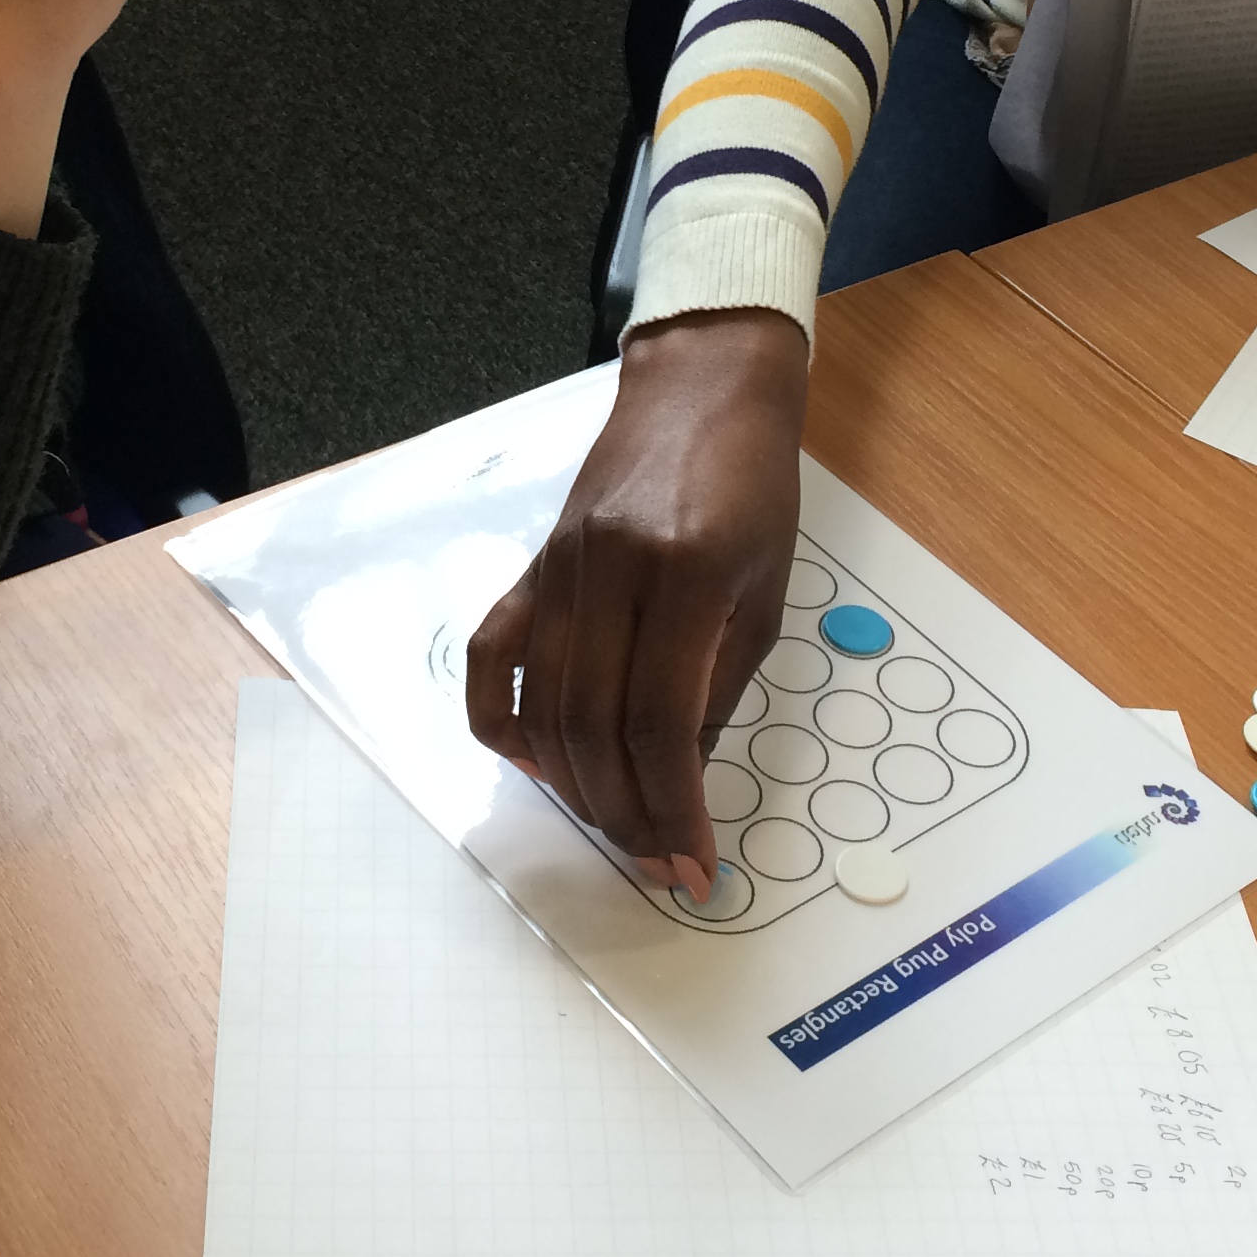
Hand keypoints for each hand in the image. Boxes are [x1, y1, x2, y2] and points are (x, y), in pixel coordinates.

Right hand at [467, 308, 808, 896]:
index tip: (694, 866)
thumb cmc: (753, 490)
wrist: (702, 390)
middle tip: (657, 860)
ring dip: (576, 786)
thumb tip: (680, 781)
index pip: (660, 724)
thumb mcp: (765, 593)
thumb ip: (717, 687)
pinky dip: (503, 723)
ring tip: (616, 824)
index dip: (673, 809)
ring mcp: (558, 568)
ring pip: (542, 709)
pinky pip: (491, 658)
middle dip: (626, 814)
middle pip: (594, 729)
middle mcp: (608, 572)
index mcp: (684, 576)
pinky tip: (537, 764)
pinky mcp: (531, 566)